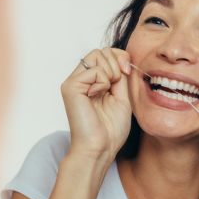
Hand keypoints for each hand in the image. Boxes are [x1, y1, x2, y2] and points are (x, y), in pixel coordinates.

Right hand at [61, 48, 132, 162]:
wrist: (101, 147)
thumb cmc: (111, 129)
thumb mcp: (122, 97)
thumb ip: (121, 77)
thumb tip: (123, 58)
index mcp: (92, 82)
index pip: (105, 53)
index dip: (120, 56)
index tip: (128, 71)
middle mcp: (80, 79)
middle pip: (101, 50)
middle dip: (116, 63)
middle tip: (117, 84)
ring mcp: (74, 82)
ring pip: (96, 55)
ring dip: (111, 72)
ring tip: (107, 91)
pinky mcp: (70, 87)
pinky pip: (94, 70)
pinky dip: (103, 81)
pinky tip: (97, 96)